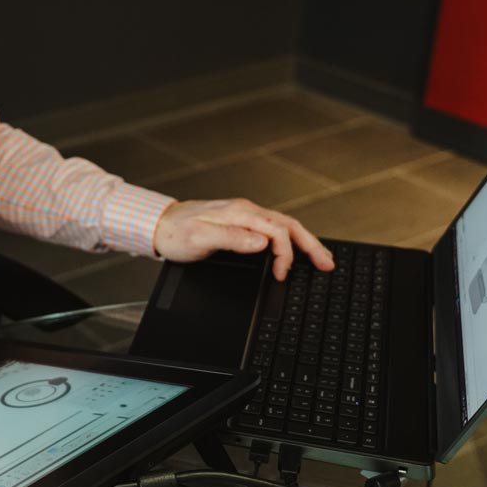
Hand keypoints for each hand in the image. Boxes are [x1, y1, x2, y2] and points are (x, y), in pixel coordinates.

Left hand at [152, 198, 333, 279]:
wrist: (159, 225)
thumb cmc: (176, 233)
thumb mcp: (200, 238)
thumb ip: (232, 239)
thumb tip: (262, 243)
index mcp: (240, 213)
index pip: (277, 231)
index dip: (285, 254)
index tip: (281, 275)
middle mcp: (246, 212)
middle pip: (289, 226)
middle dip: (311, 245)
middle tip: (328, 264)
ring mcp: (245, 216)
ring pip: (284, 227)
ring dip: (305, 242)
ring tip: (321, 258)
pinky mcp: (242, 223)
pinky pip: (274, 230)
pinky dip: (290, 241)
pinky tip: (295, 250)